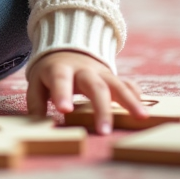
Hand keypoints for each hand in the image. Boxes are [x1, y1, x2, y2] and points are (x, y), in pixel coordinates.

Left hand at [26, 50, 145, 133]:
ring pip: (117, 84)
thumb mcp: (37, 81)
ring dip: (130, 101)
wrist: (67, 47)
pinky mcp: (113, 77)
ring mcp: (101, 73)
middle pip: (95, 86)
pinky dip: (135, 95)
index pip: (61, 79)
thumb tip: (38, 123)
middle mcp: (84, 70)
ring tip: (142, 117)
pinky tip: (143, 110)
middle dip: (101, 108)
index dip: (62, 93)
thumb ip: (36, 101)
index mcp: (60, 69)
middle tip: (104, 131)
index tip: (63, 110)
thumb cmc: (50, 72)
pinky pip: (127, 84)